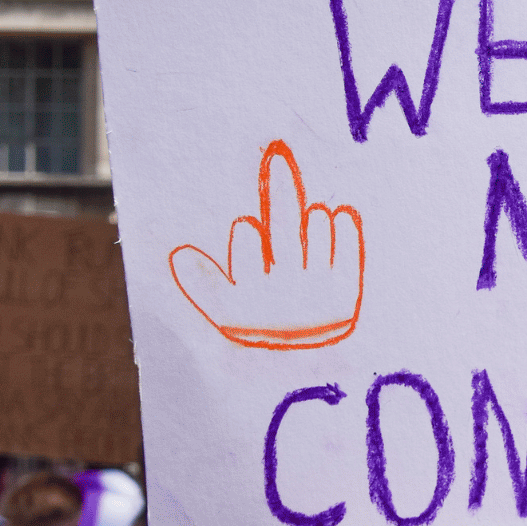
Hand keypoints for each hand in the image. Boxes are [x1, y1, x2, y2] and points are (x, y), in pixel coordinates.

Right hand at [169, 139, 365, 350]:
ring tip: (311, 218)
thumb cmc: (259, 333)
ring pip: (314, 230)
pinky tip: (338, 216)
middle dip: (278, 185)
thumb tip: (179, 255)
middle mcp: (285, 292)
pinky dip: (343, 228)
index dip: (247, 236)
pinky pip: (347, 247)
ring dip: (312, 219)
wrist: (308, 371)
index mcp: (249, 297)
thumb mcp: (223, 315)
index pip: (247, 244)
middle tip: (277, 153)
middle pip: (282, 224)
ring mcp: (319, 292)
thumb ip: (201, 284)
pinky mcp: (347, 293)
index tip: (247, 228)